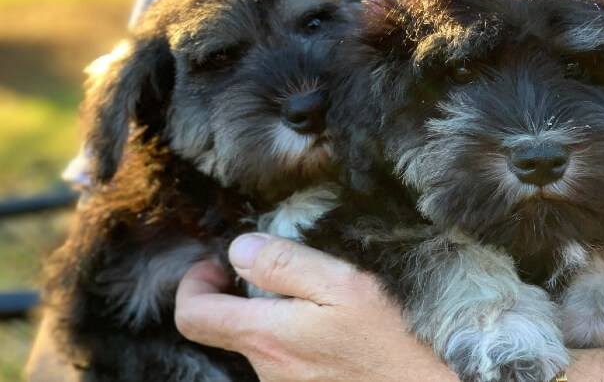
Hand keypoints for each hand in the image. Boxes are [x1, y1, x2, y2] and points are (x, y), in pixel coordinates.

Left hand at [174, 233, 456, 381]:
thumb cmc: (396, 341)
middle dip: (240, 296)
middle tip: (271, 271)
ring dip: (277, 317)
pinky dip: (300, 337)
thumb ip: (287, 265)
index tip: (219, 264)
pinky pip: (290, 359)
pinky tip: (336, 328)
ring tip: (319, 298)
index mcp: (267, 335)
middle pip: (229, 328)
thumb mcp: (345, 285)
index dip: (195, 284)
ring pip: (263, 343)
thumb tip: (240, 249)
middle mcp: (268, 368)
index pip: (194, 315)